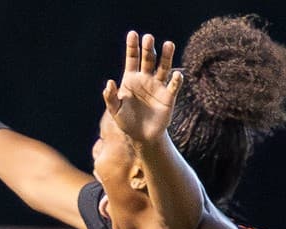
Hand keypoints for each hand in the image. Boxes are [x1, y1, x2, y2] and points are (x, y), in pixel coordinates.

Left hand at [106, 31, 182, 146]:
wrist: (142, 137)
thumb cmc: (126, 122)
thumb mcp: (115, 110)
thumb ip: (110, 97)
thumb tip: (109, 82)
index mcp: (131, 79)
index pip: (132, 58)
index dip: (132, 46)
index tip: (133, 34)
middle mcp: (146, 79)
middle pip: (148, 59)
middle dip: (148, 48)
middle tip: (148, 38)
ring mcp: (158, 87)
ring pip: (163, 68)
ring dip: (166, 56)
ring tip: (168, 44)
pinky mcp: (168, 97)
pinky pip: (173, 86)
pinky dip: (176, 80)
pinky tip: (176, 75)